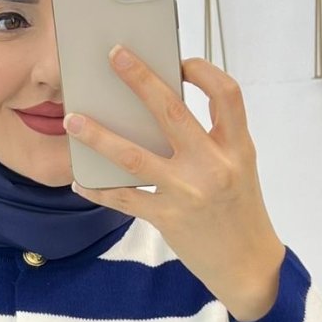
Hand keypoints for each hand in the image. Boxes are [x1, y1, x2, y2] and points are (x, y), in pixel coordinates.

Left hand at [66, 48, 286, 321]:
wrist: (248, 266)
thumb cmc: (241, 210)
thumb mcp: (241, 167)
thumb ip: (213, 137)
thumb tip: (164, 107)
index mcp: (238, 148)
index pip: (227, 94)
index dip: (204, 72)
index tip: (180, 62)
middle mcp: (214, 166)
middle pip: (172, 112)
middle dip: (140, 79)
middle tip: (115, 55)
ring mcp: (188, 193)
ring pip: (133, 156)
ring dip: (98, 136)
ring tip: (73, 121)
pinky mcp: (167, 218)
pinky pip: (123, 198)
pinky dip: (97, 189)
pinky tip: (80, 181)